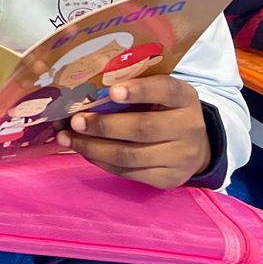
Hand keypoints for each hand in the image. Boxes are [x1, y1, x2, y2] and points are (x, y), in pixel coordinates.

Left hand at [56, 74, 210, 188]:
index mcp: (184, 97)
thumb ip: (131, 84)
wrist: (196, 144)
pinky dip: (101, 161)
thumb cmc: (162, 107)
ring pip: (131, 155)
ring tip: (67, 138)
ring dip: (93, 147)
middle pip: (142, 128)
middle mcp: (188, 127)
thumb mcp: (157, 90)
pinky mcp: (168, 179)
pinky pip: (129, 173)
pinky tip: (84, 151)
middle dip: (104, 125)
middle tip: (75, 120)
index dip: (138, 91)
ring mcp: (181, 157)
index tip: (111, 91)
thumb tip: (83, 87)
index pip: (165, 90)